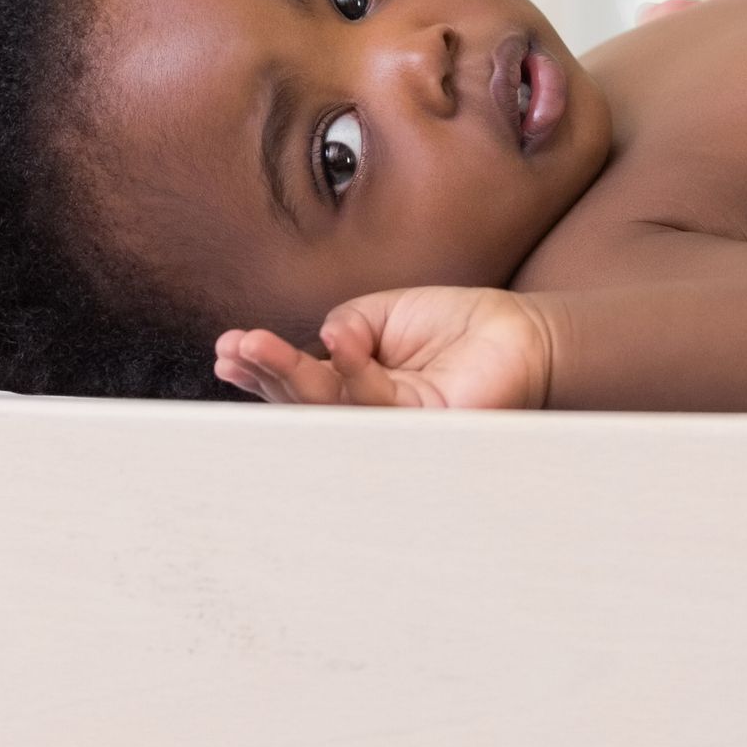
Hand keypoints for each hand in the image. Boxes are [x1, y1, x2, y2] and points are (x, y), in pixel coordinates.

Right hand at [211, 283, 553, 408]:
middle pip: (304, 407)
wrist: (519, 332)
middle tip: (233, 349)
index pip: (298, 388)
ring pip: (330, 412)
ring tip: (255, 346)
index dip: (262, 373)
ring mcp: (392, 430)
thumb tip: (321, 343)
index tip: (227, 352)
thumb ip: (344, 327)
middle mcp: (366, 417)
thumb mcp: (382, 314)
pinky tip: (337, 341)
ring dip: (289, 377)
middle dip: (265, 377)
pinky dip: (355, 370)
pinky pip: (377, 406)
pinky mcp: (423, 432)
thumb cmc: (455, 324)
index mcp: (352, 388)